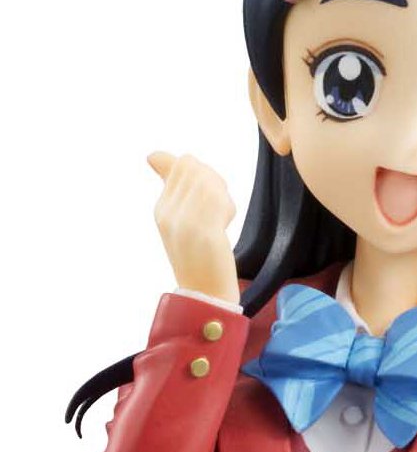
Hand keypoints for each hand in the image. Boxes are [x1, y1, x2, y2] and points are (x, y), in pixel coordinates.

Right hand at [147, 151, 239, 305]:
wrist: (205, 294)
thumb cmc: (199, 257)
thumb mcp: (180, 219)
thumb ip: (173, 187)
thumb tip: (154, 156)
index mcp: (161, 209)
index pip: (180, 164)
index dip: (202, 177)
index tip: (204, 205)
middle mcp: (168, 211)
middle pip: (195, 165)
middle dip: (212, 181)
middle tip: (215, 212)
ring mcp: (183, 219)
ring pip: (208, 177)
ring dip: (221, 195)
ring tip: (218, 222)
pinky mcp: (202, 228)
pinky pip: (220, 196)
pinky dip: (228, 208)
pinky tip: (222, 229)